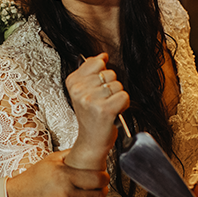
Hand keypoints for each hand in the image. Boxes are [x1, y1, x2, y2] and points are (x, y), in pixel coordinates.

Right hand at [7, 150, 109, 196]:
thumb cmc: (32, 180)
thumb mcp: (50, 161)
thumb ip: (69, 155)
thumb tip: (86, 148)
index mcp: (64, 177)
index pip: (96, 180)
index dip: (105, 179)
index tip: (104, 178)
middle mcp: (65, 195)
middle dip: (103, 192)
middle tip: (102, 189)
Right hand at [64, 54, 127, 169]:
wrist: (91, 141)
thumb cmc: (91, 117)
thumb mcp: (84, 90)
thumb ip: (92, 70)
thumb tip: (103, 55)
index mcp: (73, 82)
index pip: (97, 62)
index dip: (102, 75)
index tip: (96, 88)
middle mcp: (79, 90)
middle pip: (110, 73)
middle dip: (111, 87)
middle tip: (102, 101)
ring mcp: (91, 99)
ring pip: (118, 85)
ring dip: (117, 97)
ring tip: (107, 107)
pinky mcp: (105, 109)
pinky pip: (124, 96)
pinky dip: (124, 105)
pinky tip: (114, 112)